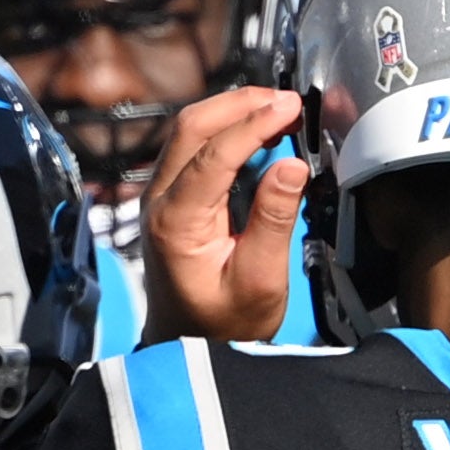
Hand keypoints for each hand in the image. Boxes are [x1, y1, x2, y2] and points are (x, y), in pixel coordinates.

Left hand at [140, 90, 307, 343]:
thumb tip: (292, 165)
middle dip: (240, 104)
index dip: (254, 124)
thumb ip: (274, 221)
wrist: (187, 348)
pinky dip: (225, 131)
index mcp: (176, 222)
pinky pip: (191, 149)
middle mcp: (158, 202)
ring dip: (231, 113)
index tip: (290, 107)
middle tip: (286, 100)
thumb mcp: (260, 281)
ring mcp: (158, 198)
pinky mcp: (169, 199)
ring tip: (277, 110)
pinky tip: (257, 132)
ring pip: (187, 132)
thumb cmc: (222, 326)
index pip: (213, 154)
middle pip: (190, 127)